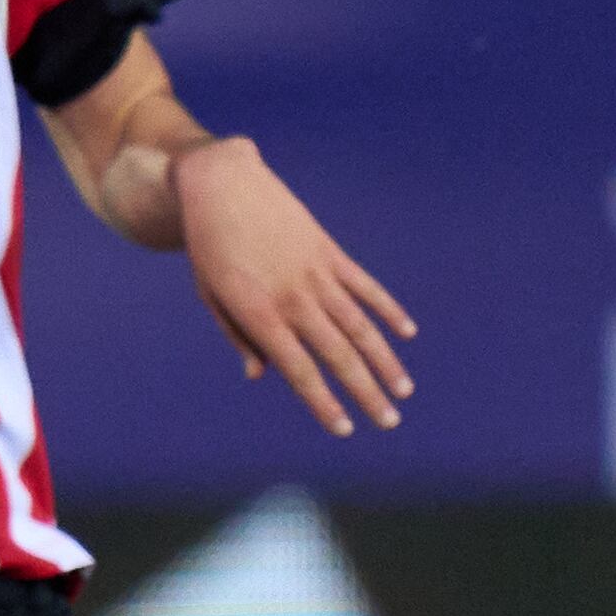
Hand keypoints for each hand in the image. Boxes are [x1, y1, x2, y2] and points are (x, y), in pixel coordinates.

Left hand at [173, 138, 415, 434]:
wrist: (223, 185)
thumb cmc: (209, 248)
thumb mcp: (212, 295)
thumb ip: (240, 336)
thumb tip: (262, 376)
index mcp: (260, 314)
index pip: (299, 370)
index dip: (323, 402)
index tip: (344, 430)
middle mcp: (294, 297)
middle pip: (338, 355)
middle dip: (365, 393)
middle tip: (389, 423)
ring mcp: (316, 273)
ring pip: (360, 325)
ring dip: (384, 360)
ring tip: (404, 391)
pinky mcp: (330, 252)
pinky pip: (365, 287)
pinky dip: (387, 310)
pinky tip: (406, 334)